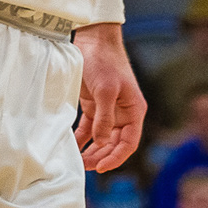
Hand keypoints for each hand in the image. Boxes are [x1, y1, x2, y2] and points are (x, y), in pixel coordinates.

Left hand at [74, 23, 143, 172]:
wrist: (93, 40)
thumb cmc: (105, 61)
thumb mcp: (106, 90)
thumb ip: (104, 118)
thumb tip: (101, 142)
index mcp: (134, 110)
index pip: (129, 142)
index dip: (117, 157)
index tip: (101, 168)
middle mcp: (123, 113)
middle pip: (115, 144)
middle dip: (102, 157)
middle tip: (85, 167)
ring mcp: (108, 110)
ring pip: (102, 139)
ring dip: (92, 151)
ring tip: (79, 162)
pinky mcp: (93, 105)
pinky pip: (89, 128)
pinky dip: (82, 139)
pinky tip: (73, 148)